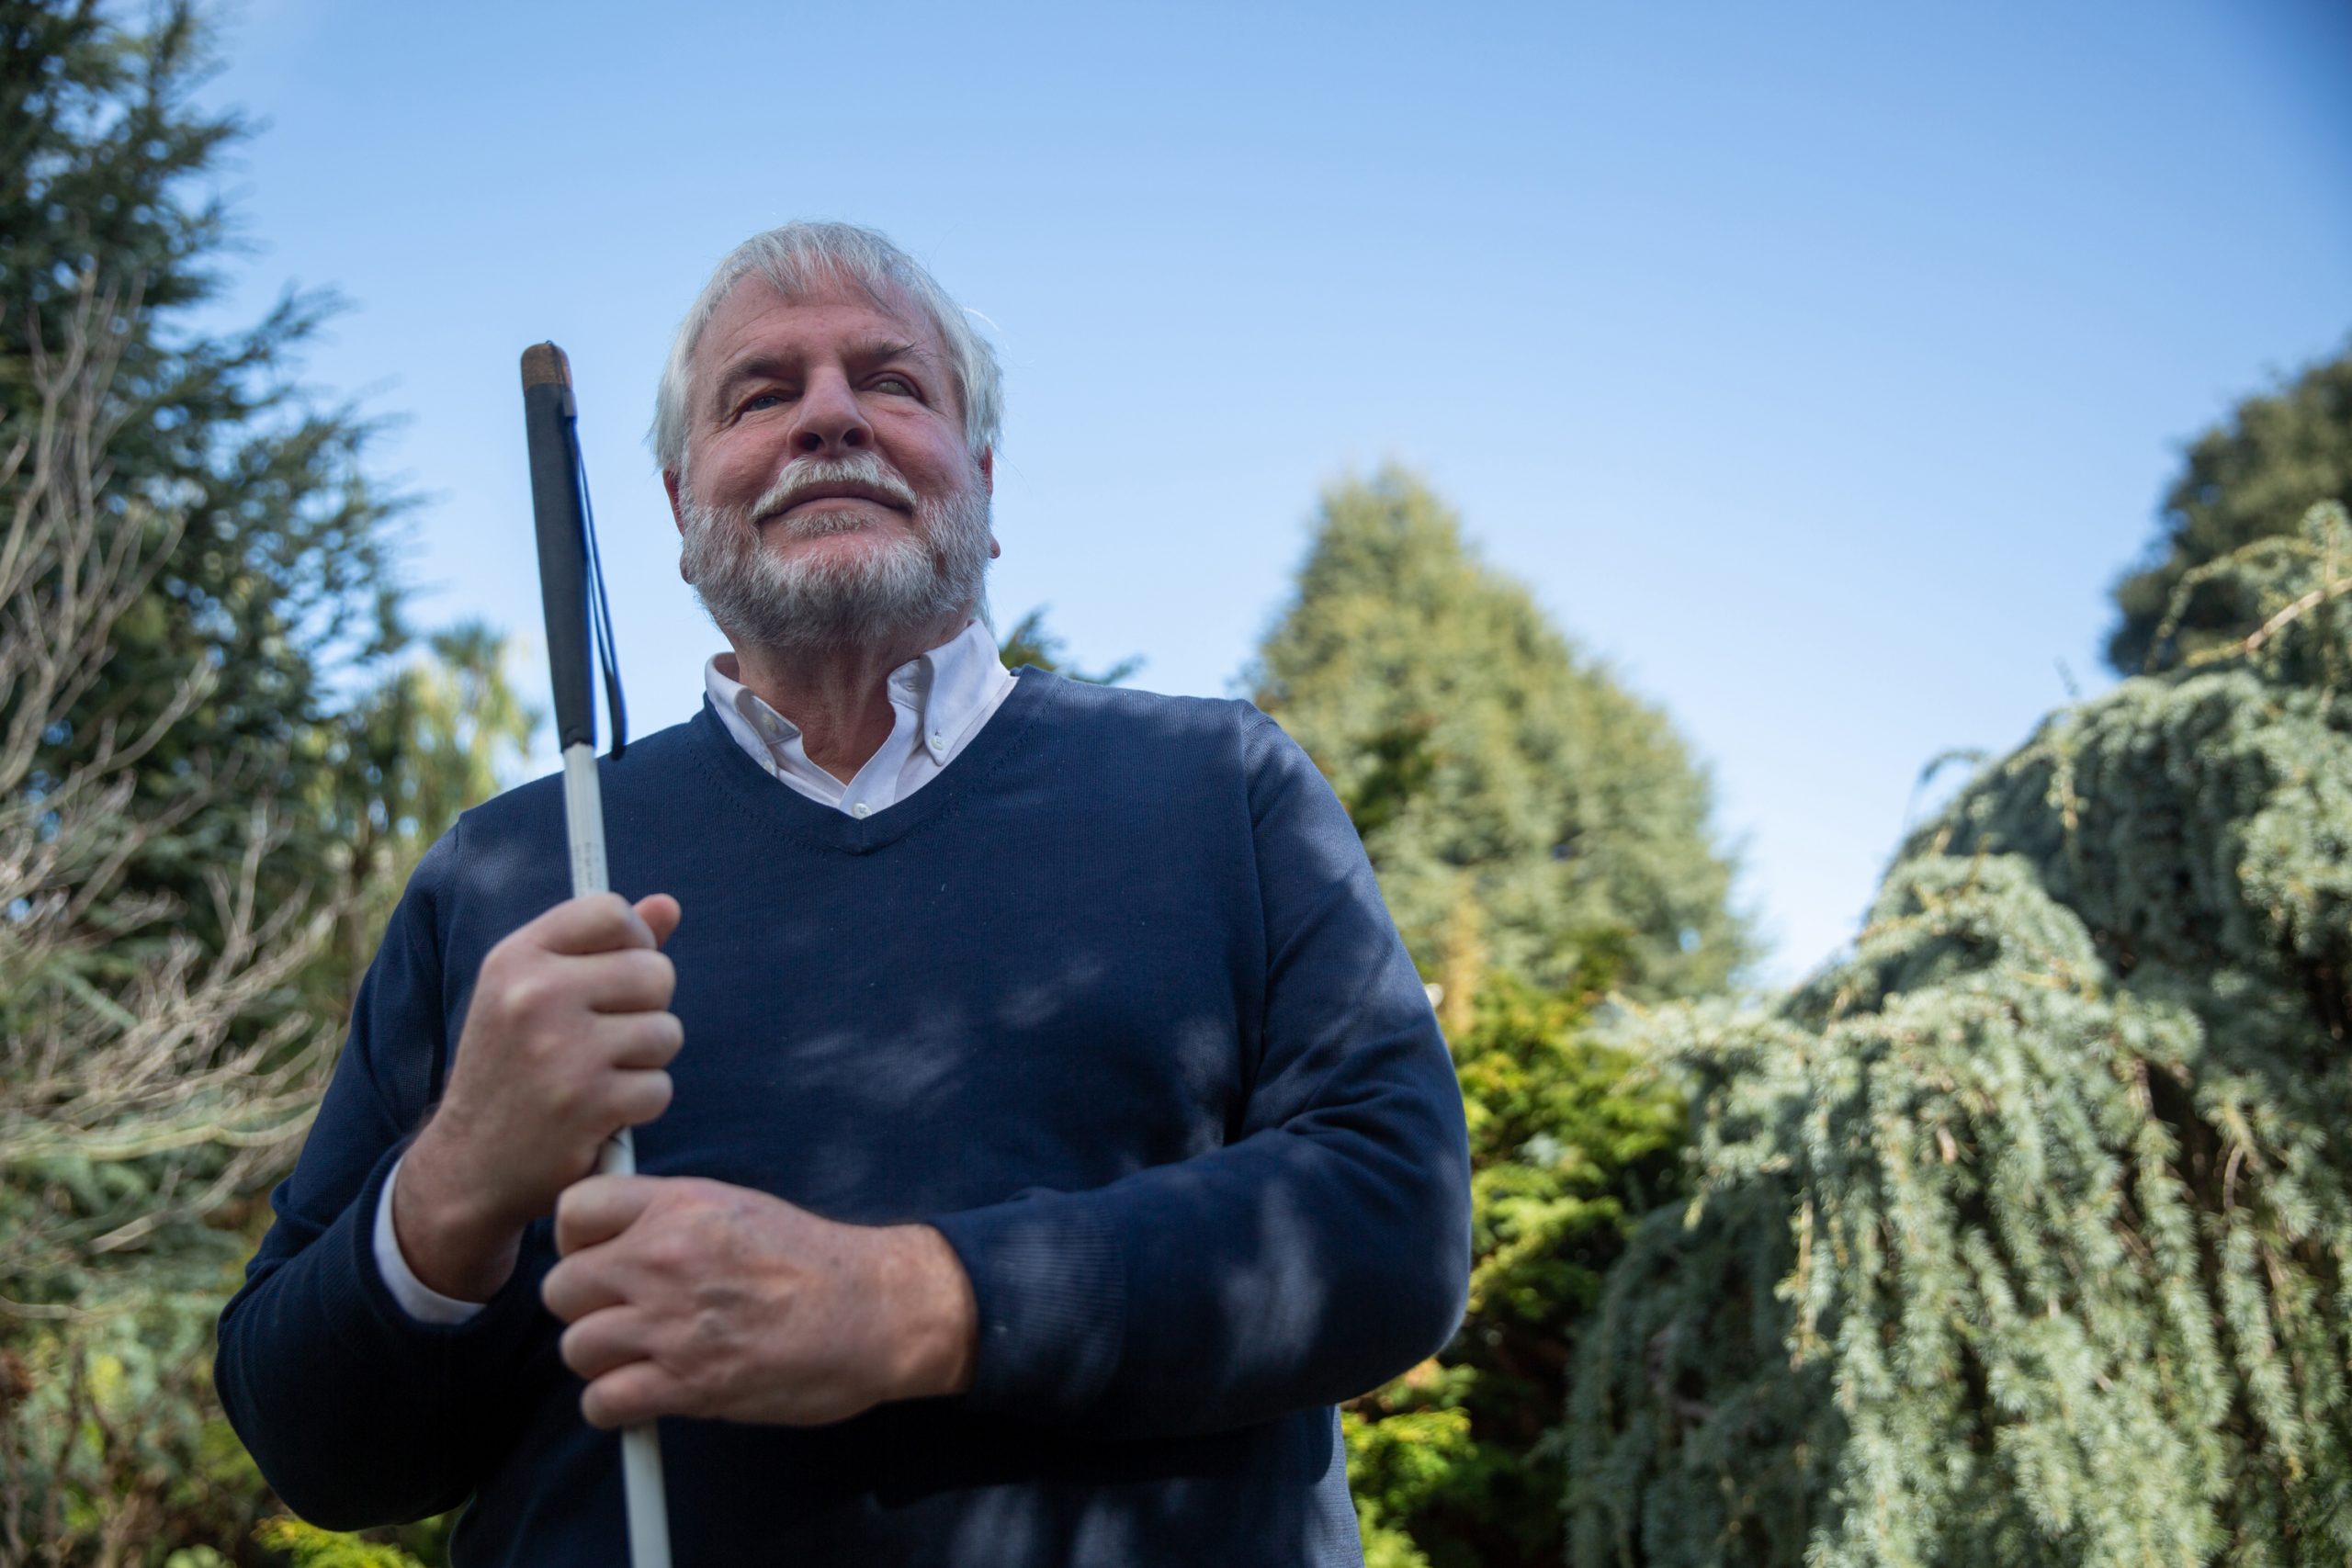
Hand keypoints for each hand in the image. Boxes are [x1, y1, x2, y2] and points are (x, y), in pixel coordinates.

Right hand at [393, 892, 683, 1300]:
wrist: (470, 1163)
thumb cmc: (512, 1067)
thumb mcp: (532, 994)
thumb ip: (600, 946)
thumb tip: (669, 905)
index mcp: (516, 958)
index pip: (611, 911)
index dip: (633, 941)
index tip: (619, 974)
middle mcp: (535, 996)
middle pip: (655, 972)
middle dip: (646, 1008)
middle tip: (607, 1038)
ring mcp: (562, 1051)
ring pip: (666, 1032)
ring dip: (645, 1061)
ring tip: (600, 1075)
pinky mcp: (588, 1104)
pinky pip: (660, 1087)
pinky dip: (640, 1104)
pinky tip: (602, 1112)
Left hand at [540, 1175, 977, 1429]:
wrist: (875, 1310)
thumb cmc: (816, 1263)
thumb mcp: (740, 1208)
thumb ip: (675, 1217)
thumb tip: (619, 1233)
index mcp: (681, 1205)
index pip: (573, 1209)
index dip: (575, 1240)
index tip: (597, 1259)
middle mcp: (666, 1257)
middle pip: (561, 1286)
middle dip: (585, 1307)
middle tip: (622, 1317)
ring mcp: (673, 1322)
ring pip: (576, 1347)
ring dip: (601, 1360)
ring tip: (638, 1359)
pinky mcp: (687, 1382)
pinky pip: (601, 1402)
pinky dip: (613, 1408)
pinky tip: (641, 1397)